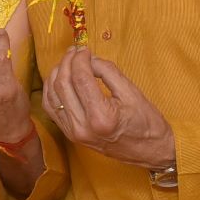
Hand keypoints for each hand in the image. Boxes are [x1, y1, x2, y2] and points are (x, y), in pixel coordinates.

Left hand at [43, 48, 174, 168]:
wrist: (149, 151)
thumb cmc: (146, 122)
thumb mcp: (132, 92)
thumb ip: (108, 71)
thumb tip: (89, 58)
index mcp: (101, 117)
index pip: (81, 78)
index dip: (80, 59)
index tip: (85, 49)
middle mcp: (82, 127)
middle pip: (63, 84)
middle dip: (67, 62)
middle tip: (75, 51)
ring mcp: (73, 133)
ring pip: (52, 94)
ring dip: (57, 73)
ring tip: (68, 61)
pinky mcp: (69, 134)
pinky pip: (51, 108)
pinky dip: (51, 90)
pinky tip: (59, 78)